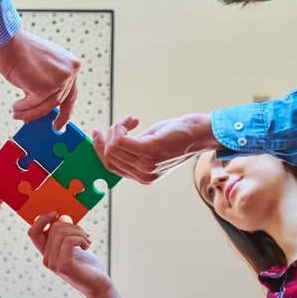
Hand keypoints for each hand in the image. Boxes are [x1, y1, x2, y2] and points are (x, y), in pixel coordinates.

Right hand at [0, 28, 80, 129]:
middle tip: (30, 121)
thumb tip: (45, 108)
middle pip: (58, 101)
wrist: (8, 42)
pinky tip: (15, 107)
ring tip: (17, 113)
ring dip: (29, 112)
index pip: (72, 93)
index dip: (65, 111)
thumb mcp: (44, 68)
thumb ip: (49, 84)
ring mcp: (59, 79)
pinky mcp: (45, 87)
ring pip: (46, 106)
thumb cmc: (21, 52)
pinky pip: (34, 104)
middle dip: (42, 114)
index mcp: (72, 65)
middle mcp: (70, 71)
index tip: (60, 124)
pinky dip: (23, 108)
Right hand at [28, 212, 112, 297]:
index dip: (42, 219)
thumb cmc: (87, 264)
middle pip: (53, 228)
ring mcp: (53, 264)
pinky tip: (87, 245)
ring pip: (61, 233)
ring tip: (88, 241)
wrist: (98, 284)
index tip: (56, 213)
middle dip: (72, 225)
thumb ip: (66, 232)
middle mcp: (46, 259)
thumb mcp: (75, 244)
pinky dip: (80, 239)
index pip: (33, 232)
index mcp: (47, 253)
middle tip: (85, 234)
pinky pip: (69, 241)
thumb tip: (61, 216)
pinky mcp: (63, 266)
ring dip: (79, 232)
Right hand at [93, 114, 221, 183]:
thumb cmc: (178, 136)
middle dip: (107, 137)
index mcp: (144, 177)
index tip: (97, 133)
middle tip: (118, 124)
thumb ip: (134, 150)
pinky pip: (121, 139)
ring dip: (116, 129)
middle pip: (109, 157)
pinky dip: (121, 126)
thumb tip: (112, 142)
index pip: (110, 166)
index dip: (100, 149)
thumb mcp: (152, 146)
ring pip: (113, 147)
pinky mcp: (149, 151)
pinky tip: (131, 120)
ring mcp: (146, 164)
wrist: (200, 133)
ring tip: (129, 121)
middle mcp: (144, 174)